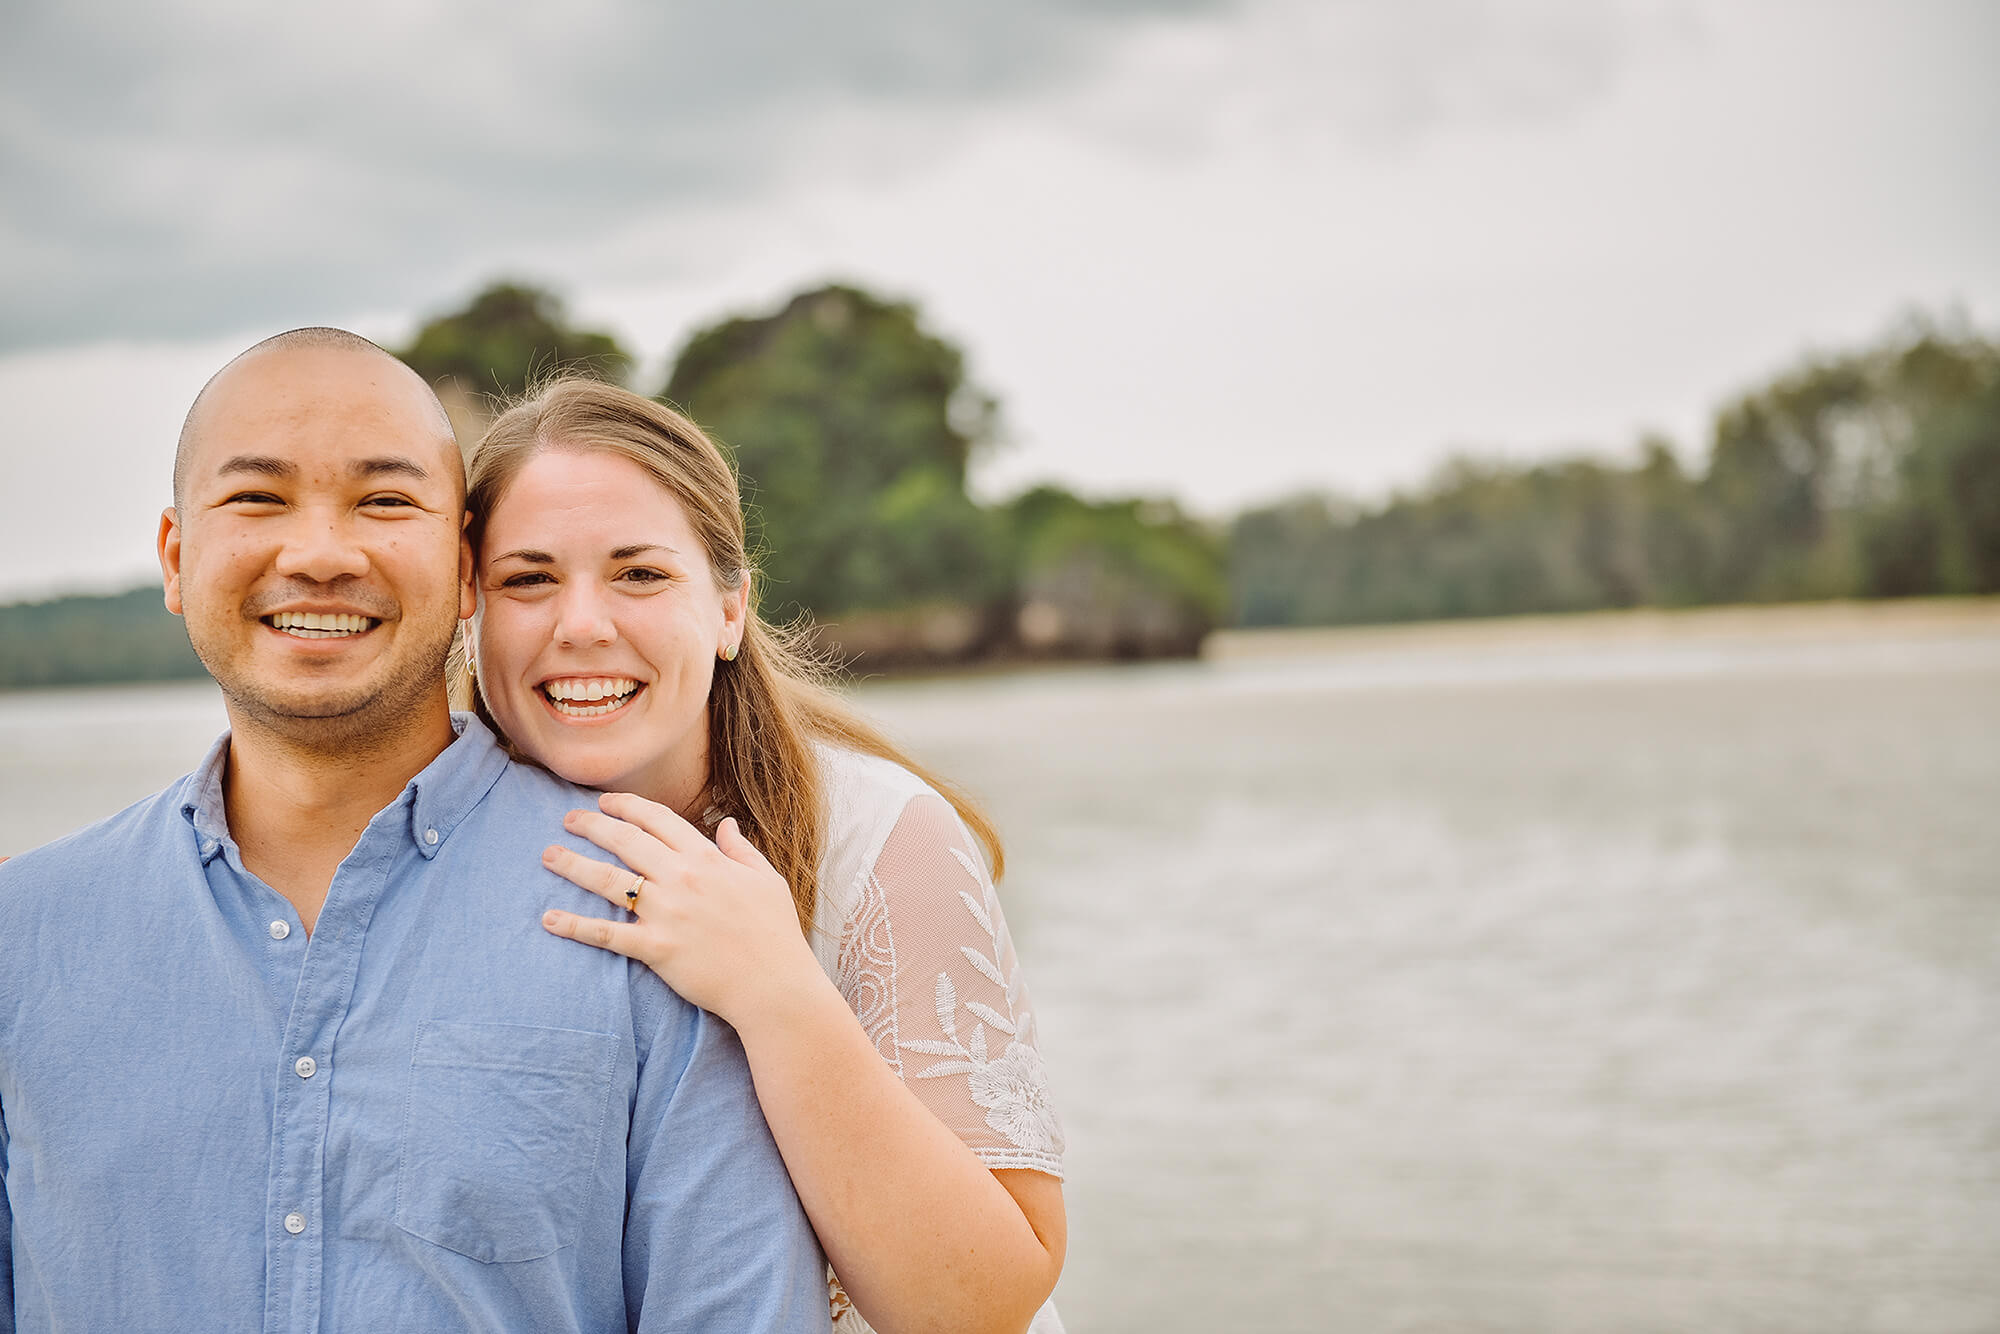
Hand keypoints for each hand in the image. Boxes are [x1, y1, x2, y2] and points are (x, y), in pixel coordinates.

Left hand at [539, 791, 826, 1027]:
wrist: (774, 986)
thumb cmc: (775, 933)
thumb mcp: (767, 880)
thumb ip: (742, 850)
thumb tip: (727, 824)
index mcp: (707, 859)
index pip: (658, 819)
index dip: (627, 806)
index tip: (606, 802)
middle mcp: (682, 879)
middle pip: (626, 841)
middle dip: (592, 825)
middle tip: (568, 819)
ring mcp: (666, 913)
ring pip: (608, 880)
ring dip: (573, 864)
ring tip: (548, 855)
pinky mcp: (655, 949)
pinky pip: (607, 934)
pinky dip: (575, 926)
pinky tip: (549, 918)